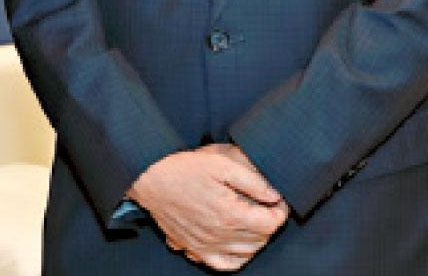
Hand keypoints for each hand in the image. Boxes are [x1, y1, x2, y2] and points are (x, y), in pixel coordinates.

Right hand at [129, 144, 288, 270]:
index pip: (271, 223)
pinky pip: (225, 264)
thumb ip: (251, 180)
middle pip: (261, 239)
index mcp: (230, 215)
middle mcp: (220, 236)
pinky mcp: (194, 248)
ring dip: (256, 239)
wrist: (148, 178)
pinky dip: (237, 257)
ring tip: (252, 220)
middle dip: (268, 222)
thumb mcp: (219, 163)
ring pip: (247, 253)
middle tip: (264, 206)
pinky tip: (236, 242)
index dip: (279, 210)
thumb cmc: (181, 169)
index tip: (277, 199)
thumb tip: (274, 194)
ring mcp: (207, 245)